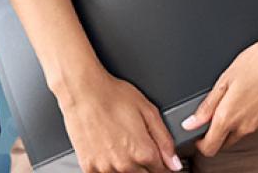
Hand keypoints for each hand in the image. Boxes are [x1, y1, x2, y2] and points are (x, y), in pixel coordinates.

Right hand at [54, 68, 181, 172]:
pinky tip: (110, 153)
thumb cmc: (114, 97)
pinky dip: (111, 169)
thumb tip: (174, 162)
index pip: (161, 171)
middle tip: (139, 148)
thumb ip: (165, 140)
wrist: (83, 93)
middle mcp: (124, 165)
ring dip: (130, 169)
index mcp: (142, 152)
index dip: (163, 164)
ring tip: (123, 146)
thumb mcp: (149, 112)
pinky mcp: (89, 168)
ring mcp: (105, 168)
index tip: (160, 159)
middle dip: (147, 167)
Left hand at [182, 25, 257, 155]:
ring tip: (252, 92)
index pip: (210, 147)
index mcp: (229, 116)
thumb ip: (207, 106)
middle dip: (224, 129)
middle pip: (229, 140)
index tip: (202, 134)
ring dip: (246, 119)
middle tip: (229, 105)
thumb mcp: (226, 78)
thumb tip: (191, 123)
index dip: (203, 143)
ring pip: (249, 129)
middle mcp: (246, 126)